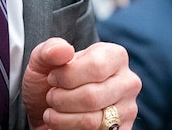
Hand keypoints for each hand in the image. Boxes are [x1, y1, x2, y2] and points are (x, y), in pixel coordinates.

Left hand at [22, 38, 140, 129]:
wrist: (47, 110)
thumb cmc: (51, 82)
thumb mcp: (44, 60)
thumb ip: (50, 49)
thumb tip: (63, 50)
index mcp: (115, 56)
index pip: (96, 67)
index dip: (66, 76)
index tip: (53, 78)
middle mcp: (128, 82)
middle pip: (92, 96)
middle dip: (61, 99)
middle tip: (52, 97)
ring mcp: (128, 109)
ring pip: (92, 121)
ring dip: (62, 119)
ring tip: (54, 112)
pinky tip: (65, 125)